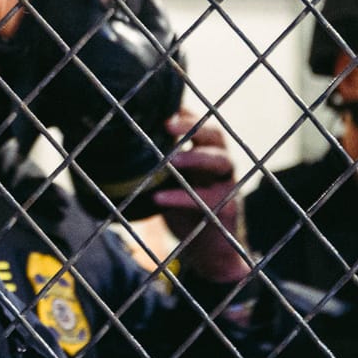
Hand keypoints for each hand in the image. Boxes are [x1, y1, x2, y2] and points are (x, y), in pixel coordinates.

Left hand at [150, 111, 249, 287]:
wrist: (210, 252)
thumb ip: (163, 163)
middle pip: (216, 135)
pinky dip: (180, 197)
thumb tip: (129, 145)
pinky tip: (157, 198)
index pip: (202, 125)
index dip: (187, 113)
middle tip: (167, 123)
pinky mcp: (227, 208)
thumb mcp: (174, 183)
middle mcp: (222, 165)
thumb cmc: (187, 212)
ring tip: (170, 159)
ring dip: (194, 157)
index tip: (163, 105)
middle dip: (193, 125)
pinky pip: (206, 199)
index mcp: (208, 154)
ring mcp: (227, 185)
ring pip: (220, 161)